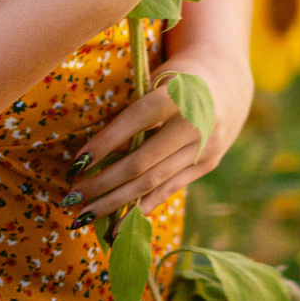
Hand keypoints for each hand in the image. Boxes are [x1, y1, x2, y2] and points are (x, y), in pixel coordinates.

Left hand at [66, 43, 253, 223]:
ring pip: (154, 182)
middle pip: (142, 162)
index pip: (136, 121)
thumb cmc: (177, 77)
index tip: (75, 165)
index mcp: (180, 94)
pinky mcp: (209, 163)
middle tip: (71, 198)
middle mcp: (196, 123)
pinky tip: (120, 223)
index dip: (104, 144)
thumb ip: (134, 112)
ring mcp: (206, 147)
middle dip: (102, 183)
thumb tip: (102, 154)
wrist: (227, 80)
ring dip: (117, 202)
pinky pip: (171, 188)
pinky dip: (144, 206)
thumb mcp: (156, 81)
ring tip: (86, 215)